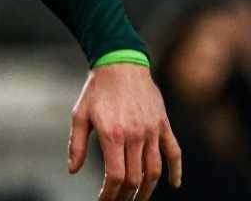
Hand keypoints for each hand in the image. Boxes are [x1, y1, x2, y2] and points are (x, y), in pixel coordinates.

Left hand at [68, 63, 181, 199]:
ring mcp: (152, 130)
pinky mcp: (163, 124)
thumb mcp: (79, 115)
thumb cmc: (97, 90)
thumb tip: (73, 170)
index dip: (110, 194)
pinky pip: (174, 152)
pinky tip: (174, 184)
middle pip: (135, 177)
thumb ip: (76, 144)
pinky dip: (176, 171)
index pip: (116, 175)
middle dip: (126, 196)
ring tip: (138, 199)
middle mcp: (135, 135)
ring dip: (147, 190)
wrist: (120, 63)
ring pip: (155, 170)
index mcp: (112, 134)